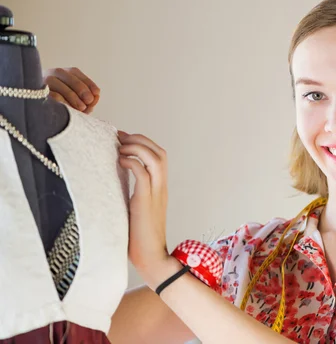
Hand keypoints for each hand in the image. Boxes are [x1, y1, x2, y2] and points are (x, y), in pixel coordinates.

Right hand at [43, 67, 100, 113]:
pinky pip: (47, 94)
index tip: (97, 93)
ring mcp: (41, 82)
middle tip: (89, 100)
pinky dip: (60, 100)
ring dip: (71, 95)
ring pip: (55, 82)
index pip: (75, 72)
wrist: (41, 115)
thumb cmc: (66, 109)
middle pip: (66, 76)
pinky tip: (68, 108)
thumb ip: (89, 101)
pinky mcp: (35, 93)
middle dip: (81, 88)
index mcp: (62, 74)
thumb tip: (96, 97)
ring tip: (82, 107)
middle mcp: (51, 74)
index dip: (88, 82)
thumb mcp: (79, 103)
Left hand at [118, 131, 170, 280]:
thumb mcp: (136, 211)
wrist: (151, 258)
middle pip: (160, 152)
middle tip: (121, 138)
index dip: (143, 142)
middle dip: (141, 139)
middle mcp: (160, 188)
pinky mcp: (145, 201)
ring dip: (138, 147)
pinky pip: (143, 173)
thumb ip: (132, 195)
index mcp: (159, 189)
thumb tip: (115, 183)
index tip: (124, 139)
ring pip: (155, 158)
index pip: (159, 156)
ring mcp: (155, 193)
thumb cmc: (140, 239)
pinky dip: (132, 161)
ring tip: (121, 148)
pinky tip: (120, 161)